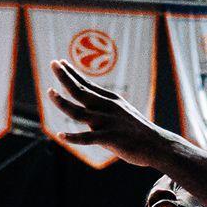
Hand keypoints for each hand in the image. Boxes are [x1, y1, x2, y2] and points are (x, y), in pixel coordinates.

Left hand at [49, 60, 178, 168]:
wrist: (157, 144)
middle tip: (53, 63)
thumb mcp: (122, 112)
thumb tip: (88, 107)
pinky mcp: (110, 138)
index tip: (60, 62)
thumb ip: (105, 108)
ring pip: (79, 112)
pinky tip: (61, 135)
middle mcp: (107, 107)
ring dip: (62, 102)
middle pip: (81, 91)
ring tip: (49, 92)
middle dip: (65, 77)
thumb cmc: (138, 131)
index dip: (72, 73)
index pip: (87, 84)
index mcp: (110, 100)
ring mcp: (108, 122)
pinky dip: (73, 137)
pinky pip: (88, 138)